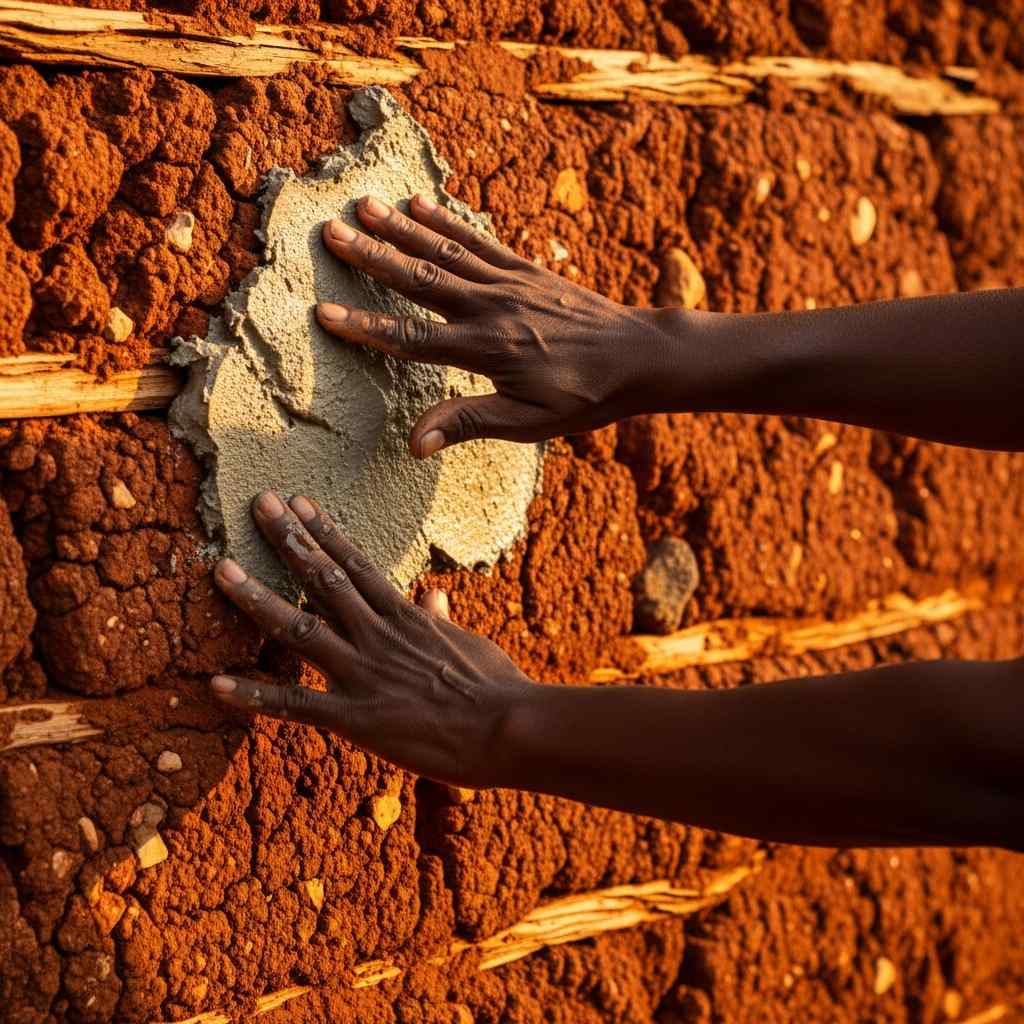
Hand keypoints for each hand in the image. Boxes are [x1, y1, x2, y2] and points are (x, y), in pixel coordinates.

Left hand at [208, 490, 536, 787]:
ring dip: (255, 599)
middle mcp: (377, 635)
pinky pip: (295, 704)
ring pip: (298, 629)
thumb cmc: (496, 685)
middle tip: (255, 503)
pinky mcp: (355, 718)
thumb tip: (430, 593)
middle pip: (322, 579)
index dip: (323, 531)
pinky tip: (216, 682)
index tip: (298, 502)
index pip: (356, 564)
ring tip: (220, 569)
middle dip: (286, 539)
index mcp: (405, 616)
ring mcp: (363, 673)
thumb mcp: (468, 642)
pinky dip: (254, 694)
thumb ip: (439, 619)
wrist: (508, 727)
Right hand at [315, 193, 666, 456]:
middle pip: (420, 280)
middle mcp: (490, 309)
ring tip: (364, 204)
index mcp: (485, 351)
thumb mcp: (528, 424)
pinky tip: (421, 205)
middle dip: (372, 256)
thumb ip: (468, 423)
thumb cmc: (584, 397)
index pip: (412, 340)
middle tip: (329, 231)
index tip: (324, 312)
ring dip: (401, 228)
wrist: (637, 356)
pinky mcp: (525, 270)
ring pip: (444, 251)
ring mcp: (509, 283)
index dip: (366, 327)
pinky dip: (447, 222)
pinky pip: (479, 240)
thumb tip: (414, 443)